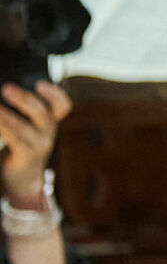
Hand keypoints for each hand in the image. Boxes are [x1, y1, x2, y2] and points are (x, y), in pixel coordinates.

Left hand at [0, 81, 69, 203]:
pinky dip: (2, 126)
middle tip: (6, 88)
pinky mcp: (27, 155)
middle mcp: (49, 133)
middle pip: (41, 112)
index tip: (39, 84)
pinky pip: (13, 137)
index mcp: (51, 123)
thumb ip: (24, 115)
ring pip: (22, 125)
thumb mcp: (28, 129)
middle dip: (23, 98)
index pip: (62, 106)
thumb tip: (8, 93)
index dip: (54, 94)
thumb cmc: (20, 148)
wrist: (23, 180)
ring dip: (6, 114)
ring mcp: (39, 145)